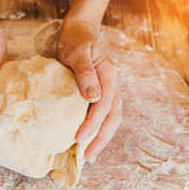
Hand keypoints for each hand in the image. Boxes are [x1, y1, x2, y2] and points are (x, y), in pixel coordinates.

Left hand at [57, 19, 121, 162]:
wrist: (78, 32)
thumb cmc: (75, 41)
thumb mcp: (77, 53)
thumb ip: (85, 73)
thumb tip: (93, 97)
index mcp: (109, 75)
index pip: (104, 105)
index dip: (93, 123)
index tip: (78, 138)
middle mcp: (113, 84)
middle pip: (113, 116)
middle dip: (101, 138)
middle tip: (88, 156)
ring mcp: (109, 89)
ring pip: (111, 117)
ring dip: (101, 136)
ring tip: (89, 154)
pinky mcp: (100, 92)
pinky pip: (103, 113)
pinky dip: (97, 127)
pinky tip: (88, 138)